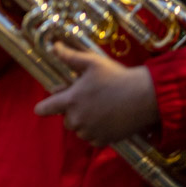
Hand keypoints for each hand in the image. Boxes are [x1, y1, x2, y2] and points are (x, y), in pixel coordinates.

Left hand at [34, 42, 158, 146]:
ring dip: (84, 123)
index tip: (41, 108)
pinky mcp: (106, 140)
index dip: (43, 108)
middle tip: (86, 100)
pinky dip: (96, 133)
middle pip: (66, 120)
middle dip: (72, 112)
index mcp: (71, 100)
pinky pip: (93, 140)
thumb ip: (70, 56)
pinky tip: (106, 121)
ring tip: (98, 110)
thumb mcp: (91, 62)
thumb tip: (54, 46)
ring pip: (79, 131)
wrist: (145, 96)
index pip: (46, 108)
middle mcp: (78, 119)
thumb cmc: (116, 77)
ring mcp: (92, 132)